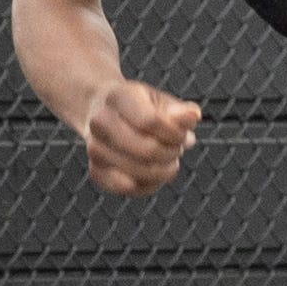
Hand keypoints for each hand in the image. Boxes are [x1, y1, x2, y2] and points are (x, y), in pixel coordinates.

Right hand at [82, 79, 200, 195]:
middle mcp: (100, 122)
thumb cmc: (139, 107)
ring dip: (163, 171)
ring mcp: (94, 148)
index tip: (183, 134)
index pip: (150, 121)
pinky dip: (149, 185)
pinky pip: (128, 189)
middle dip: (171, 153)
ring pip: (138, 172)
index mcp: (117, 97)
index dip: (174, 133)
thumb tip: (192, 116)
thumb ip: (179, 111)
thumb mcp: (161, 101)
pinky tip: (155, 175)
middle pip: (146, 150)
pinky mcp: (95, 171)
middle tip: (178, 149)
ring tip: (168, 160)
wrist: (104, 112)